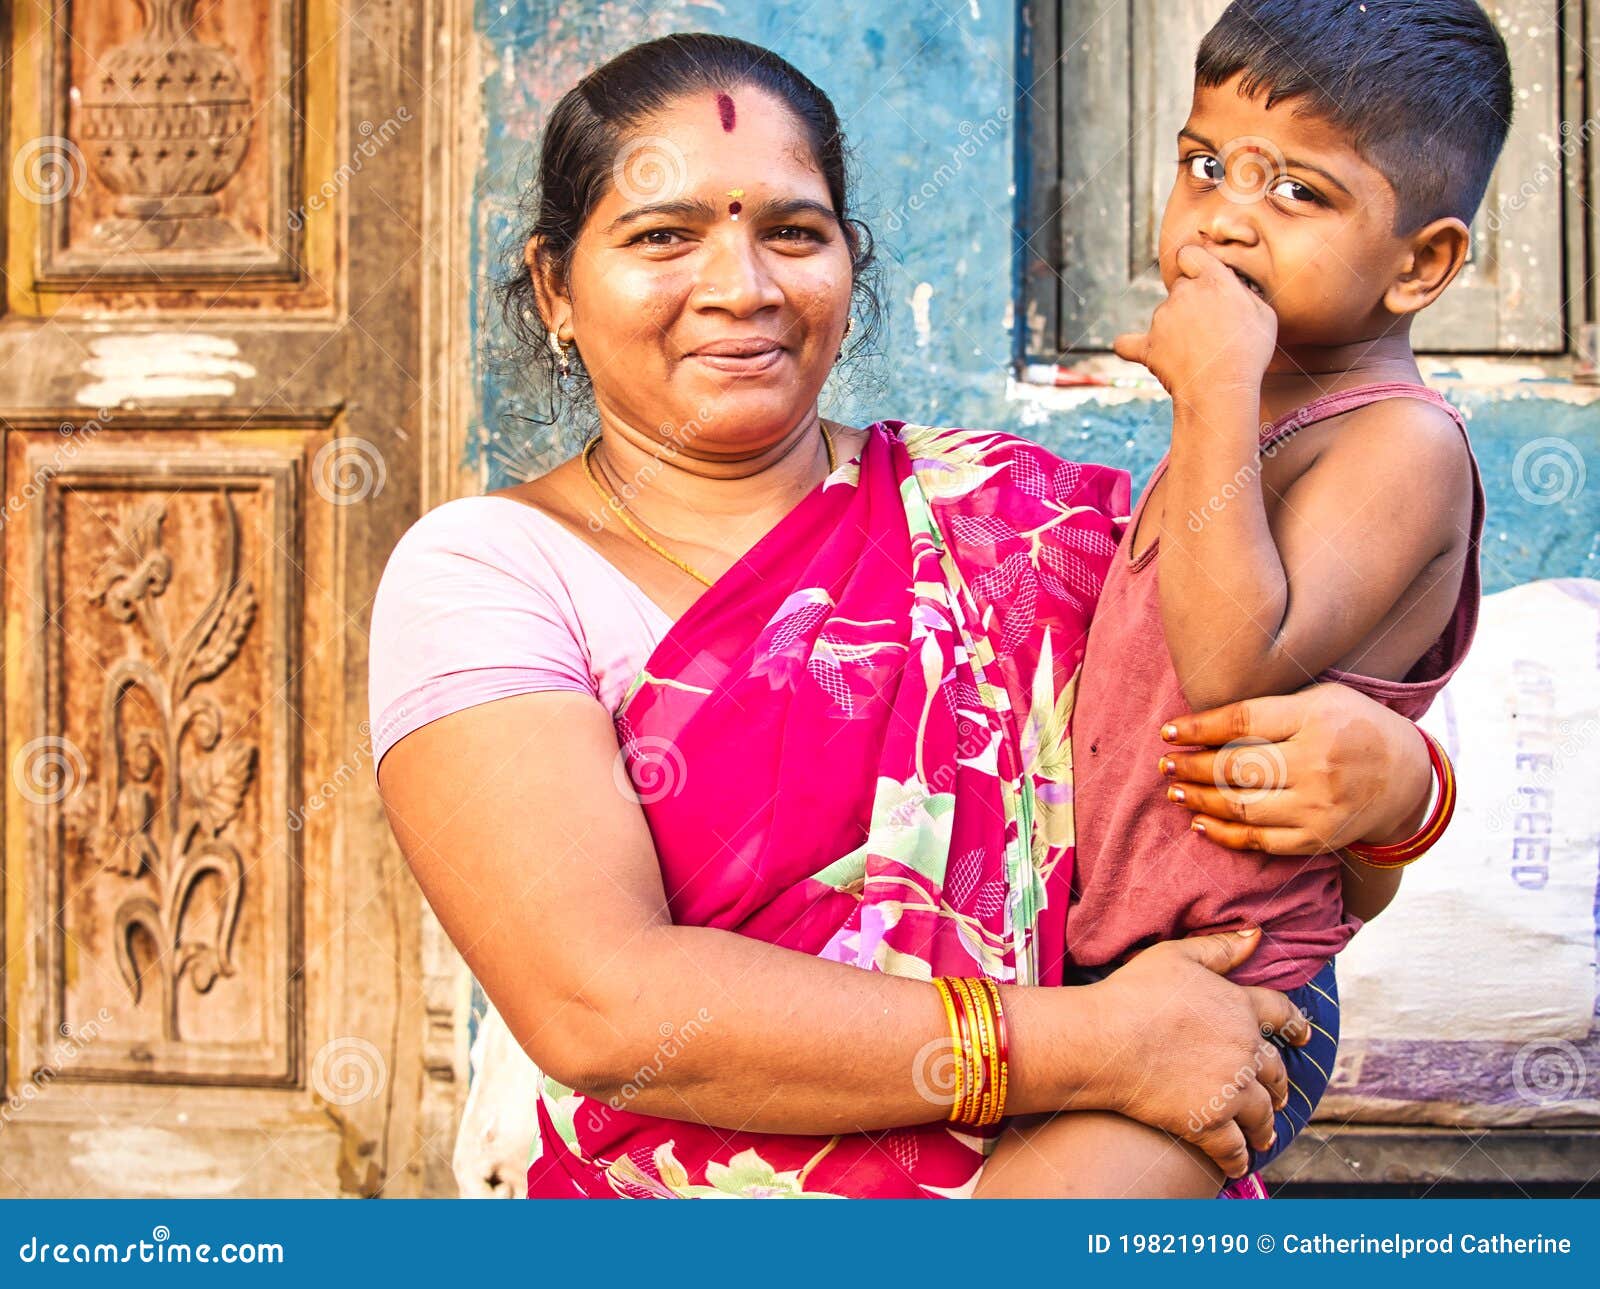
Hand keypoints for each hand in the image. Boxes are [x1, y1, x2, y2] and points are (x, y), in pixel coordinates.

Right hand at [1083, 928, 1310, 1178]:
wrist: (1105, 1040)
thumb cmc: (1134, 993)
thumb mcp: (1177, 956)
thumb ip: (1220, 948)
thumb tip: (1258, 934)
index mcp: (1240, 1008)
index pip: (1282, 1014)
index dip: (1296, 1024)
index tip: (1304, 1036)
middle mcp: (1244, 1051)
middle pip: (1276, 1070)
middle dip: (1280, 1084)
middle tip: (1280, 1095)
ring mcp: (1230, 1089)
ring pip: (1260, 1113)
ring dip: (1265, 1126)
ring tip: (1264, 1135)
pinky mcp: (1209, 1122)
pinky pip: (1234, 1147)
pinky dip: (1238, 1156)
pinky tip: (1237, 1161)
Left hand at [1112, 244, 1276, 410]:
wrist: (1222, 391)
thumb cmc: (1249, 353)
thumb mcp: (1263, 314)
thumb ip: (1243, 293)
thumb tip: (1231, 287)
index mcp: (1212, 280)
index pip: (1190, 254)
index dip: (1195, 264)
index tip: (1202, 276)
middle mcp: (1182, 293)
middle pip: (1180, 288)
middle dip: (1192, 301)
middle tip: (1211, 327)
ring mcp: (1161, 319)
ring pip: (1164, 315)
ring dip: (1175, 327)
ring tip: (1198, 352)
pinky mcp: (1147, 346)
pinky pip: (1128, 343)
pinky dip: (1132, 347)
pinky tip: (1138, 350)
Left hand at [1157, 682, 1434, 854]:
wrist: (1408, 778)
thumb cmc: (1354, 726)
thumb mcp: (1323, 697)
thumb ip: (1271, 707)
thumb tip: (1203, 719)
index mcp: (1315, 719)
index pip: (1242, 722)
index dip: (1198, 728)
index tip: (1169, 732)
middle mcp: (1316, 764)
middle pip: (1236, 767)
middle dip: (1191, 767)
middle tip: (1166, 765)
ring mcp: (1317, 806)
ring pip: (1241, 807)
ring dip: (1199, 800)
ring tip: (1175, 791)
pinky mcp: (1317, 838)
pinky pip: (1259, 841)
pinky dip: (1223, 834)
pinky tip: (1199, 822)